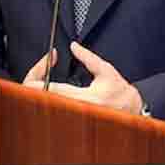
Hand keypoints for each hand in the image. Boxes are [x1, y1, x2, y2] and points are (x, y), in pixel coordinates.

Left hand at [26, 42, 143, 114]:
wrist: (131, 111)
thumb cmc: (120, 93)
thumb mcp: (106, 70)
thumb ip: (87, 57)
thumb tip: (73, 46)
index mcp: (84, 98)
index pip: (51, 87)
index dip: (41, 72)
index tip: (48, 59)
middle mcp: (74, 109)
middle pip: (39, 98)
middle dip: (34, 80)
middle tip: (41, 64)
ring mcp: (70, 116)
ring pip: (42, 104)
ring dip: (38, 88)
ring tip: (42, 71)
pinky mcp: (69, 118)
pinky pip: (50, 107)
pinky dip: (44, 95)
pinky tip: (48, 85)